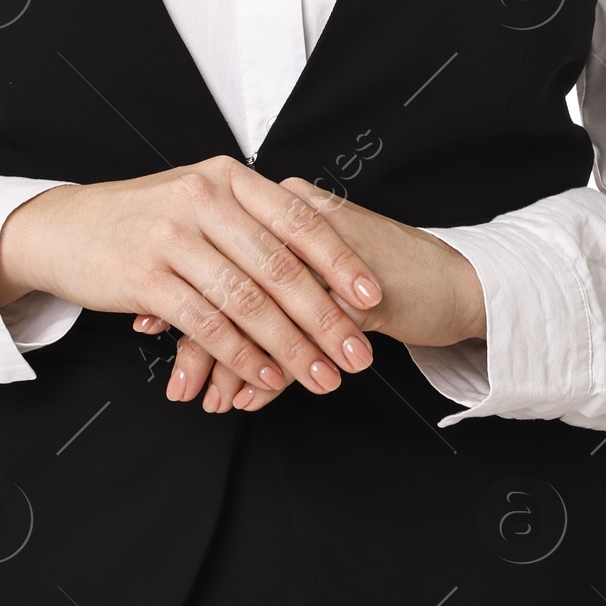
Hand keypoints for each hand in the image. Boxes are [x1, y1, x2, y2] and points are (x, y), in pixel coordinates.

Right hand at [0, 157, 381, 403]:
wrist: (64, 229)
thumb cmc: (141, 220)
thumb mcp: (196, 199)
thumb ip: (249, 218)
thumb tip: (318, 259)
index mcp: (225, 177)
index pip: (297, 218)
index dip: (339, 259)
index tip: (372, 296)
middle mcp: (202, 198)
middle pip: (279, 265)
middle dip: (325, 315)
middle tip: (356, 353)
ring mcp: (172, 236)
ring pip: (248, 300)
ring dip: (291, 346)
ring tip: (321, 377)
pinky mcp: (146, 276)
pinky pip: (207, 324)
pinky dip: (242, 356)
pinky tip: (266, 378)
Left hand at [160, 179, 485, 412]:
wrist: (457, 281)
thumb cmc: (380, 275)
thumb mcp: (314, 269)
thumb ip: (262, 277)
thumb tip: (189, 312)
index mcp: (285, 202)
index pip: (218, 249)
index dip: (180, 291)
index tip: (148, 327)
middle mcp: (301, 221)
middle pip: (231, 283)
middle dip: (200, 342)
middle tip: (178, 386)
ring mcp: (330, 259)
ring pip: (261, 315)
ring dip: (233, 366)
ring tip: (212, 403)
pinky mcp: (359, 297)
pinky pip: (302, 343)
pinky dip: (273, 376)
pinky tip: (254, 400)